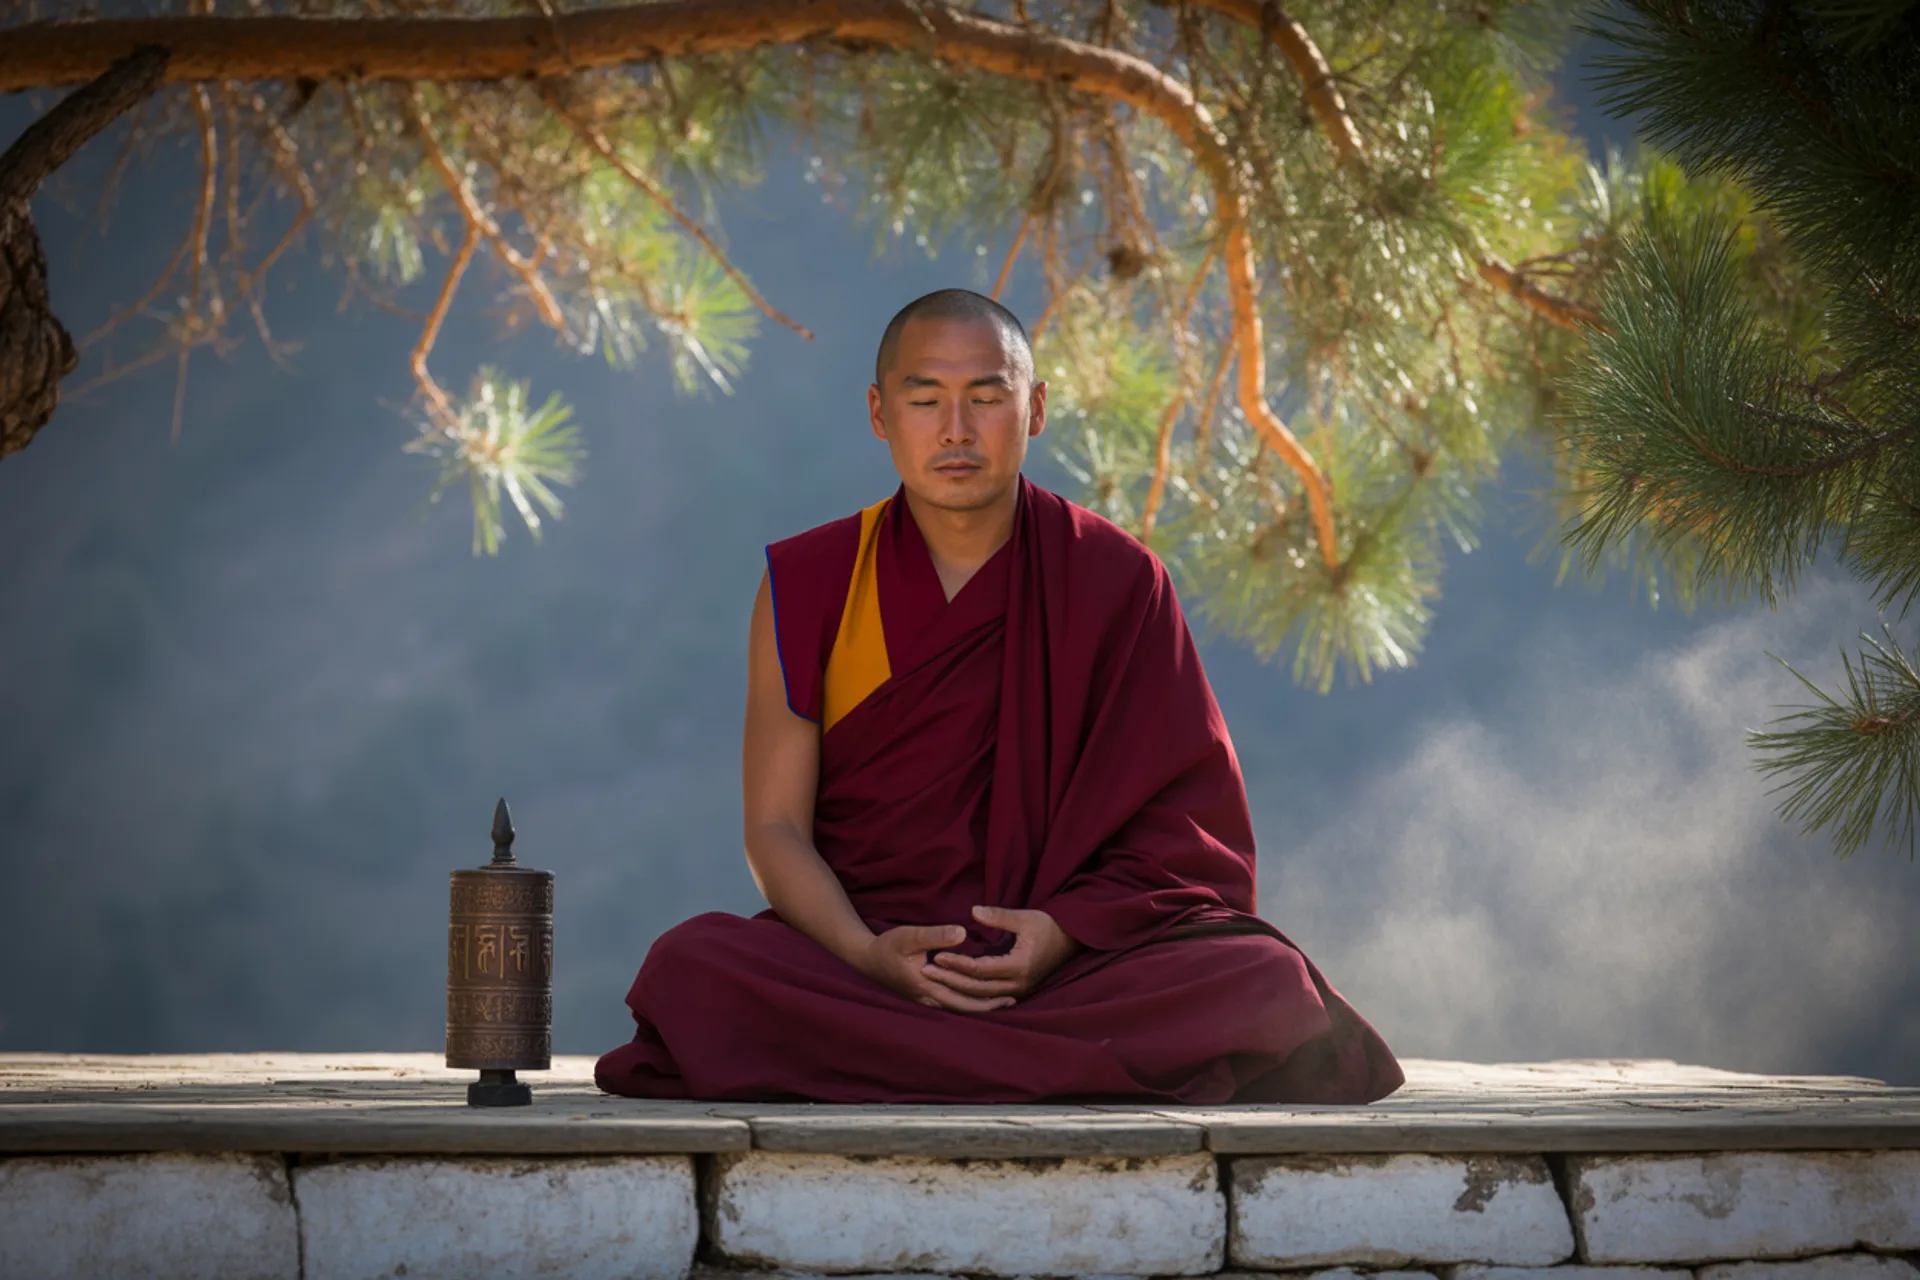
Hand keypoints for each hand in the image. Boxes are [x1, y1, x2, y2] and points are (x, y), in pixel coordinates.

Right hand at [856, 924, 1015, 1013]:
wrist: (866, 958)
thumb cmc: (887, 945)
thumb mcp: (910, 936)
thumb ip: (936, 935)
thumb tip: (962, 933)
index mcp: (927, 987)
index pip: (963, 1000)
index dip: (986, 1000)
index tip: (1008, 994)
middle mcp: (928, 999)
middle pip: (964, 1008)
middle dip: (987, 1006)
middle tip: (1012, 1001)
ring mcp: (925, 999)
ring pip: (957, 1007)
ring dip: (978, 1005)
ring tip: (1000, 1000)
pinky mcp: (923, 994)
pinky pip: (949, 1002)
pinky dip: (966, 1000)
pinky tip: (977, 995)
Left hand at [924, 905, 1082, 1003]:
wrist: (1072, 941)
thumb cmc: (1049, 926)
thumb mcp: (1025, 917)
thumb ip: (998, 916)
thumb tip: (972, 911)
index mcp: (1019, 966)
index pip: (980, 969)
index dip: (957, 963)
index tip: (936, 955)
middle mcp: (1018, 985)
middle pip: (977, 988)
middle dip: (950, 979)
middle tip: (926, 971)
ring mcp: (1019, 991)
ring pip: (981, 996)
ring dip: (957, 988)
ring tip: (935, 978)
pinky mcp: (1017, 992)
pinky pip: (989, 997)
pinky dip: (970, 994)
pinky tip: (954, 987)